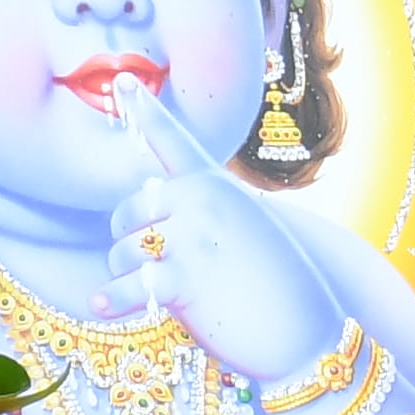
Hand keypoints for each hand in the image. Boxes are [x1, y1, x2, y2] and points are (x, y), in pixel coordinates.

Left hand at [95, 82, 338, 385]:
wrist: (310, 335)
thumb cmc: (279, 289)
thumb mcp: (249, 232)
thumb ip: (205, 213)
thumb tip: (152, 215)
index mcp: (219, 187)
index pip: (175, 141)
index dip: (145, 110)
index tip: (122, 79)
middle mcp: (203, 202)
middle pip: (128, 209)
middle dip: (127, 237)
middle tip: (150, 264)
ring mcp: (193, 238)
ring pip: (122, 249)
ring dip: (124, 274)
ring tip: (151, 293)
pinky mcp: (183, 280)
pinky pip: (127, 284)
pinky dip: (112, 299)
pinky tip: (104, 307)